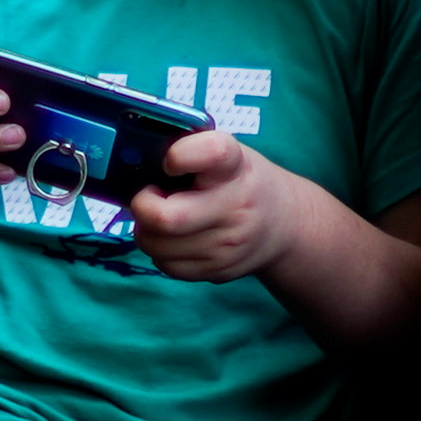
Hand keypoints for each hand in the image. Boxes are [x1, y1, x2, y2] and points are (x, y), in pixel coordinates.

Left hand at [127, 130, 287, 286]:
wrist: (283, 224)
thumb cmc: (238, 181)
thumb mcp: (227, 154)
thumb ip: (190, 149)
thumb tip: (137, 159)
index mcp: (234, 165)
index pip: (211, 153)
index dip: (181, 155)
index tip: (170, 160)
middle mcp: (235, 205)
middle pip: (166, 218)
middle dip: (142, 207)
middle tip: (147, 196)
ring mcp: (228, 243)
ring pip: (158, 246)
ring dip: (146, 231)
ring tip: (160, 216)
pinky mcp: (219, 270)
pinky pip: (167, 265)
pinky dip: (160, 251)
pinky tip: (174, 237)